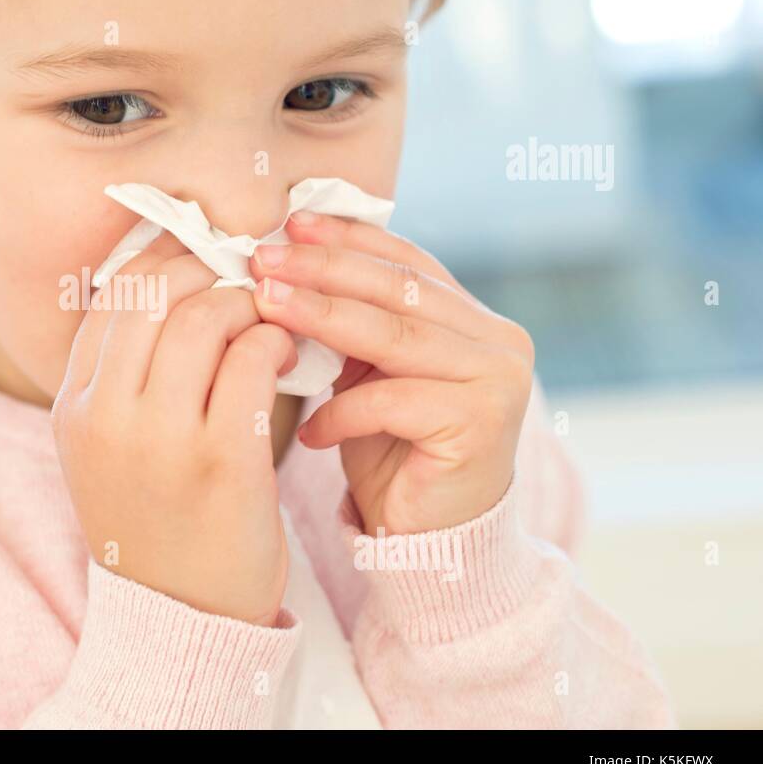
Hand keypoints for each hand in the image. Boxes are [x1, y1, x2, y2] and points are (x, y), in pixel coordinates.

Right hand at [52, 231, 298, 625]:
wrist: (183, 615)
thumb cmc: (157, 518)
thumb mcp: (108, 448)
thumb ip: (122, 374)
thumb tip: (173, 281)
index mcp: (73, 407)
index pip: (111, 294)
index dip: (162, 256)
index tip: (201, 248)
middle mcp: (105, 416)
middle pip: (154, 291)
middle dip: (207, 264)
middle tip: (244, 270)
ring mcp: (160, 439)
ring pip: (205, 315)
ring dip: (247, 301)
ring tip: (268, 319)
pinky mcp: (222, 461)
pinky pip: (251, 360)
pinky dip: (274, 340)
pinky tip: (287, 353)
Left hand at [249, 212, 533, 535]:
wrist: (428, 541)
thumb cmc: (390, 453)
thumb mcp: (367, 375)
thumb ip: (351, 323)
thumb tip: (286, 260)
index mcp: (474, 318)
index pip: (406, 262)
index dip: (347, 239)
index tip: (290, 222)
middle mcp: (500, 340)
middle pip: (398, 289)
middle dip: (323, 268)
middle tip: (263, 258)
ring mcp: (499, 380)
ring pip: (393, 336)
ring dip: (320, 317)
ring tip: (264, 306)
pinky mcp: (483, 424)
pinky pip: (393, 401)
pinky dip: (341, 412)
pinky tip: (306, 429)